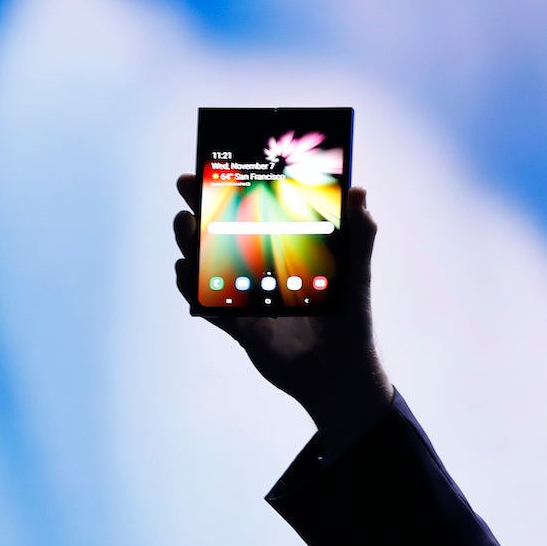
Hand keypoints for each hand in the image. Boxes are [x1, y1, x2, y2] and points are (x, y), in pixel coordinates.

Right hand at [174, 173, 392, 448]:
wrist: (342, 376)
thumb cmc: (352, 323)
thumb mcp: (356, 276)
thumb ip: (358, 236)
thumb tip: (360, 191)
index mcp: (284, 252)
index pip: (251, 213)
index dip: (228, 191)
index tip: (209, 169)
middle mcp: (261, 271)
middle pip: (219, 234)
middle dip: (197, 211)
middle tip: (187, 193)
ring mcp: (247, 297)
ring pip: (206, 266)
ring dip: (191, 246)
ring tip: (187, 231)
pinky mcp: (240, 327)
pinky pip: (208, 306)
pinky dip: (193, 290)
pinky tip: (187, 274)